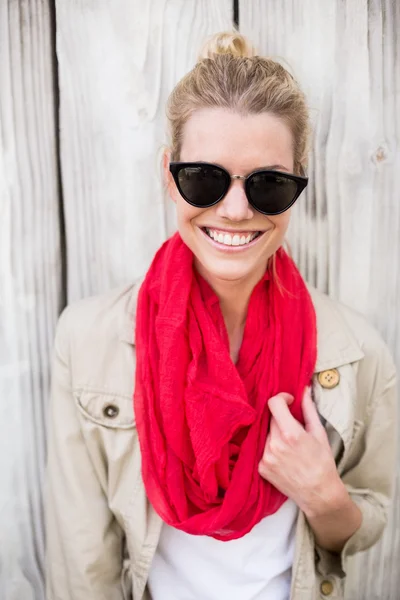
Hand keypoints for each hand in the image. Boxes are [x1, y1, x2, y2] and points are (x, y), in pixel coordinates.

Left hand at [258, 388, 346, 517]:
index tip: (289, 401)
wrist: (318, 494)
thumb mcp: (319, 433)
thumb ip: (309, 409)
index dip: (282, 398)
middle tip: (294, 429)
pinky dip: (271, 447)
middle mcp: (274, 444)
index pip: (273, 403)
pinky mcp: (261, 467)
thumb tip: (304, 390)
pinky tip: (284, 457)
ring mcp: (265, 457)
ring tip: (290, 446)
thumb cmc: (323, 463)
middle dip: (282, 418)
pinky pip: (262, 448)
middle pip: (271, 418)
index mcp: (290, 434)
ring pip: (266, 433)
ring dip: (276, 433)